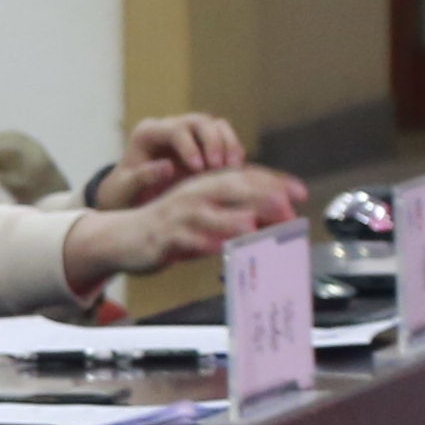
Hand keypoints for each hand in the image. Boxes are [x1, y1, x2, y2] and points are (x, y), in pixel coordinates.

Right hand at [65, 161, 297, 292]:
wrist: (123, 237)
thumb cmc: (172, 227)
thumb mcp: (206, 215)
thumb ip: (238, 215)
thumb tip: (277, 221)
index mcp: (207, 185)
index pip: (244, 177)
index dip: (274, 182)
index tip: (301, 192)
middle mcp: (194, 195)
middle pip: (229, 188)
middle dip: (259, 197)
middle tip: (287, 209)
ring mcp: (178, 216)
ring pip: (207, 213)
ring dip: (230, 219)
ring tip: (252, 225)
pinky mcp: (163, 238)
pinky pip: (183, 239)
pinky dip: (200, 243)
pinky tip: (215, 247)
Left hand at [92, 112, 252, 210]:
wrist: (132, 197)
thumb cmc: (125, 193)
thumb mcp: (125, 189)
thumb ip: (142, 177)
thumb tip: (168, 166)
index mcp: (147, 133)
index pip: (174, 130)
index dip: (190, 146)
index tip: (198, 169)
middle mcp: (168, 127)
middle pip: (199, 121)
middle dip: (213, 142)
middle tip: (219, 167)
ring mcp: (188, 133)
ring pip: (216, 125)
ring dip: (228, 144)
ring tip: (233, 168)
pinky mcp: (203, 144)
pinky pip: (224, 137)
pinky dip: (233, 150)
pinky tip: (236, 170)